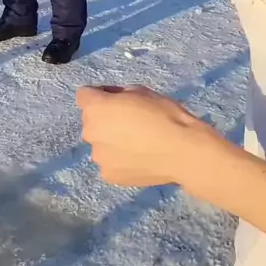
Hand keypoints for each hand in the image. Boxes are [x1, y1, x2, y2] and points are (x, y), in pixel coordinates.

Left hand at [77, 85, 200, 187]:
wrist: (181, 151)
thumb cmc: (163, 114)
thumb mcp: (139, 90)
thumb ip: (116, 93)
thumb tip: (109, 99)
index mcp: (95, 108)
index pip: (83, 95)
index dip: (99, 95)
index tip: (115, 100)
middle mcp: (90, 132)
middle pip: (91, 120)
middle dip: (104, 119)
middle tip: (129, 123)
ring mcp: (98, 156)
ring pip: (99, 143)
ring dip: (110, 141)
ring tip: (136, 144)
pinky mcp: (108, 175)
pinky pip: (109, 162)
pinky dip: (118, 159)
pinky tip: (138, 159)